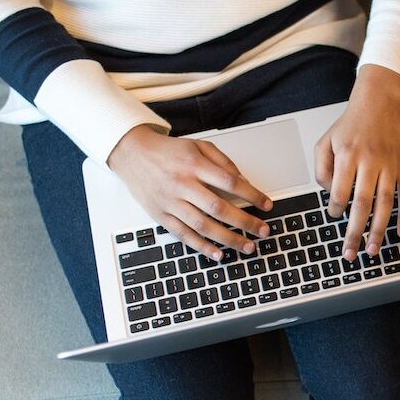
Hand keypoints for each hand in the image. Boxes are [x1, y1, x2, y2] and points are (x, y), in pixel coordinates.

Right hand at [107, 125, 272, 259]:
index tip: (267, 205)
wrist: (132, 153)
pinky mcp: (160, 215)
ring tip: (247, 246)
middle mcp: (182, 184)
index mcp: (194, 165)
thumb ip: (223, 162)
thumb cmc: (168, 151)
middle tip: (264, 231)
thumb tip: (244, 181)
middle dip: (245, 222)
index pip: (230, 182)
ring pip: (202, 226)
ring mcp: (170, 202)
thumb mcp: (198, 146)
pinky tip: (218, 254)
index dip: (252, 195)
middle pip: (219, 208)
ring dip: (228, 239)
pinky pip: (183, 235)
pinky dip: (202, 247)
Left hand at [315, 64, 399, 262]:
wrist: (380, 102)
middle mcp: (370, 161)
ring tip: (372, 249)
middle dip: (355, 232)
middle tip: (350, 253)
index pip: (340, 191)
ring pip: (385, 204)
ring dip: (378, 230)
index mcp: (348, 155)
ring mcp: (390, 165)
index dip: (335, 209)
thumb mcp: (325, 141)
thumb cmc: (351, 124)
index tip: (333, 215)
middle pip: (362, 204)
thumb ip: (322, 169)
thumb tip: (330, 195)